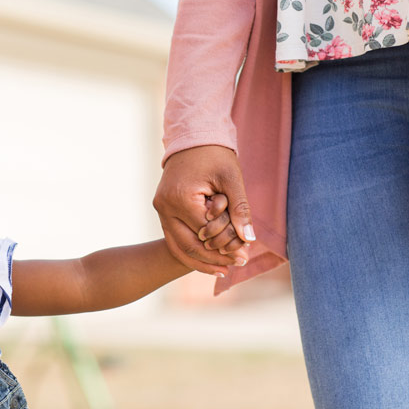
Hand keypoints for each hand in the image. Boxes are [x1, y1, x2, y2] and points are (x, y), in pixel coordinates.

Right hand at [153, 145, 254, 276]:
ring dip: (201, 261)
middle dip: (215, 259)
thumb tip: (248, 239)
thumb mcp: (231, 178)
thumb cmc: (214, 155)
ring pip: (179, 247)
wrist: (191, 137)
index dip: (227, 245)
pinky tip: (209, 263)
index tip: (245, 255)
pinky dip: (191, 251)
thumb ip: (240, 209)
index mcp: (180, 198)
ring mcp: (160, 210)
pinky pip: (175, 239)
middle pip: (190, 245)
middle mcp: (164, 207)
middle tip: (237, 266)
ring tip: (224, 271)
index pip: (206, 233)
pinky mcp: (162, 211)